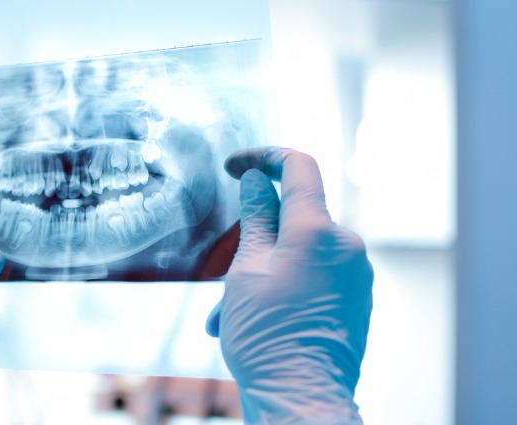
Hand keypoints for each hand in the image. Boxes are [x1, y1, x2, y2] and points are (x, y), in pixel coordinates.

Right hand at [205, 148, 372, 423]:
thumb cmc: (267, 338)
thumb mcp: (246, 271)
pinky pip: (313, 275)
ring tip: (228, 314)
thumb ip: (255, 219)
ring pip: (297, 252)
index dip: (262, 157)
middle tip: (222, 273)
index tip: (235, 166)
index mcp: (318, 231)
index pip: (297, 166)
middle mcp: (346, 246)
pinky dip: (281, 286)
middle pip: (293, 218)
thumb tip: (257, 182)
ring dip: (261, 271)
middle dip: (253, 238)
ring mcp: (355, 274)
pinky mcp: (354, 298)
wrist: (301, 398)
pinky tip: (253, 321)